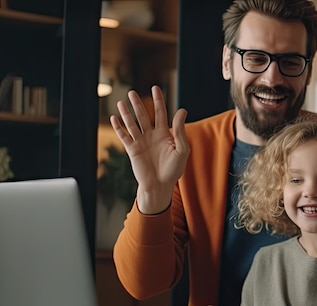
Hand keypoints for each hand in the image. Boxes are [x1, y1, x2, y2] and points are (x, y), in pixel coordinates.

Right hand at [110, 85, 189, 213]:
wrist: (160, 186)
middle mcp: (151, 136)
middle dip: (138, 104)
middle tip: (133, 92)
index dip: (158, 101)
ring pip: (132, 124)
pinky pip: (124, 136)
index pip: (161, 113)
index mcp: (165, 134)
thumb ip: (180, 130)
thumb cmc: (174, 169)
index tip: (155, 88)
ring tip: (121, 102)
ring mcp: (141, 142)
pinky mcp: (132, 150)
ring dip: (127, 113)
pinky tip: (114, 118)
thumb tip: (182, 110)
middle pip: (144, 116)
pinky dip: (119, 127)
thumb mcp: (182, 149)